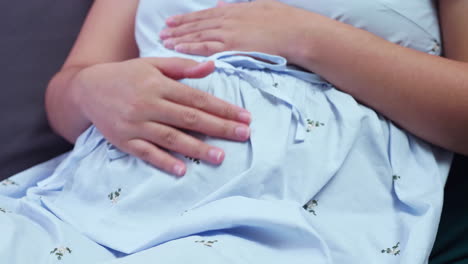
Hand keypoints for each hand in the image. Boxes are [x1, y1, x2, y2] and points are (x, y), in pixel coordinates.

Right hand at [71, 57, 250, 175]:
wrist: (87, 89)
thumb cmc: (126, 75)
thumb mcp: (152, 64)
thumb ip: (182, 67)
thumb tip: (212, 66)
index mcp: (158, 85)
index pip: (197, 98)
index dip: (222, 108)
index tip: (244, 117)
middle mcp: (148, 104)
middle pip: (189, 118)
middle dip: (219, 127)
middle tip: (243, 135)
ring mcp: (135, 124)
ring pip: (171, 138)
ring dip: (197, 148)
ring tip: (220, 157)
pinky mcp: (124, 141)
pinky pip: (146, 153)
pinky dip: (164, 161)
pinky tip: (182, 169)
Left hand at [159, 0, 306, 62]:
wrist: (296, 32)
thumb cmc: (284, 20)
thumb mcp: (260, 6)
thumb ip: (239, 7)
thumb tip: (223, 4)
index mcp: (234, 11)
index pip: (205, 15)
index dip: (187, 19)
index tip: (172, 21)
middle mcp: (227, 20)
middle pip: (197, 24)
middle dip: (178, 27)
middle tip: (162, 30)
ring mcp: (228, 33)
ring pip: (197, 34)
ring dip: (179, 37)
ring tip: (164, 40)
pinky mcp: (231, 46)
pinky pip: (205, 46)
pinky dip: (189, 46)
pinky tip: (177, 48)